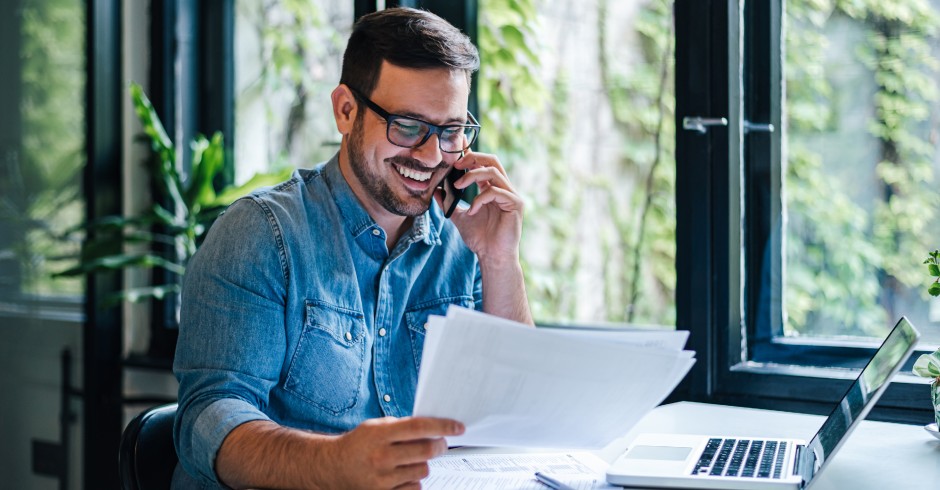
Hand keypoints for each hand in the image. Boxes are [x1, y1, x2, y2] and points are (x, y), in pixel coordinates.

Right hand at [322, 416, 463, 488]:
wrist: (333, 467)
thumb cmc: (358, 444)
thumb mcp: (375, 427)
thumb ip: (402, 426)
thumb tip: (433, 428)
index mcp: (380, 435)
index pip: (419, 427)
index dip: (443, 426)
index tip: (458, 427)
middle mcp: (381, 457)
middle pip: (426, 451)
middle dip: (440, 446)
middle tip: (440, 443)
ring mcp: (382, 479)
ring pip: (423, 470)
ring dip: (423, 463)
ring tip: (411, 459)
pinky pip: (414, 488)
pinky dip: (414, 481)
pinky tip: (403, 474)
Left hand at [437, 150, 523, 264]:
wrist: (492, 257)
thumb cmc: (480, 238)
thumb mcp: (459, 217)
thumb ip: (449, 203)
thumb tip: (436, 191)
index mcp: (492, 188)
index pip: (482, 163)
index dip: (470, 153)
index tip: (456, 146)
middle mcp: (503, 188)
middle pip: (492, 160)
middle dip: (473, 158)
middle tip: (455, 165)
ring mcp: (511, 195)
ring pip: (493, 172)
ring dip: (472, 176)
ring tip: (457, 186)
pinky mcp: (515, 204)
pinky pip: (496, 192)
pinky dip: (480, 199)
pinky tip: (471, 211)